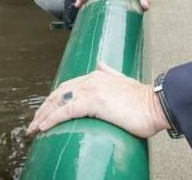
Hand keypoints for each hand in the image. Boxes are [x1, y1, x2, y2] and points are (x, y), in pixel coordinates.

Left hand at [27, 62, 169, 138]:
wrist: (157, 104)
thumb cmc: (143, 100)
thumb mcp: (123, 81)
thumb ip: (110, 72)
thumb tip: (101, 63)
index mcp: (97, 75)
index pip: (67, 87)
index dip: (54, 100)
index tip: (45, 113)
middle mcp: (91, 79)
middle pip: (58, 93)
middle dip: (44, 109)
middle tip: (34, 123)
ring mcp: (91, 89)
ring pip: (58, 102)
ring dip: (42, 116)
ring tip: (33, 129)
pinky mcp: (93, 102)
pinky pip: (65, 111)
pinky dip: (51, 119)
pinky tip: (43, 127)